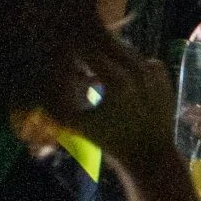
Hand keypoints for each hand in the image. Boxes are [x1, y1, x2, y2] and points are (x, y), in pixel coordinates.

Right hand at [44, 34, 180, 165]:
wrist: (150, 154)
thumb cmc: (108, 140)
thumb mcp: (76, 122)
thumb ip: (55, 101)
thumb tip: (37, 81)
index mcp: (115, 80)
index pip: (87, 48)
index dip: (73, 47)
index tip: (64, 49)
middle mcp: (137, 71)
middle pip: (107, 45)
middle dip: (91, 50)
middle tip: (80, 57)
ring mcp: (153, 72)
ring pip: (126, 51)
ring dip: (111, 56)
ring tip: (102, 74)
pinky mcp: (163, 76)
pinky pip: (142, 60)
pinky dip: (131, 66)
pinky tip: (123, 79)